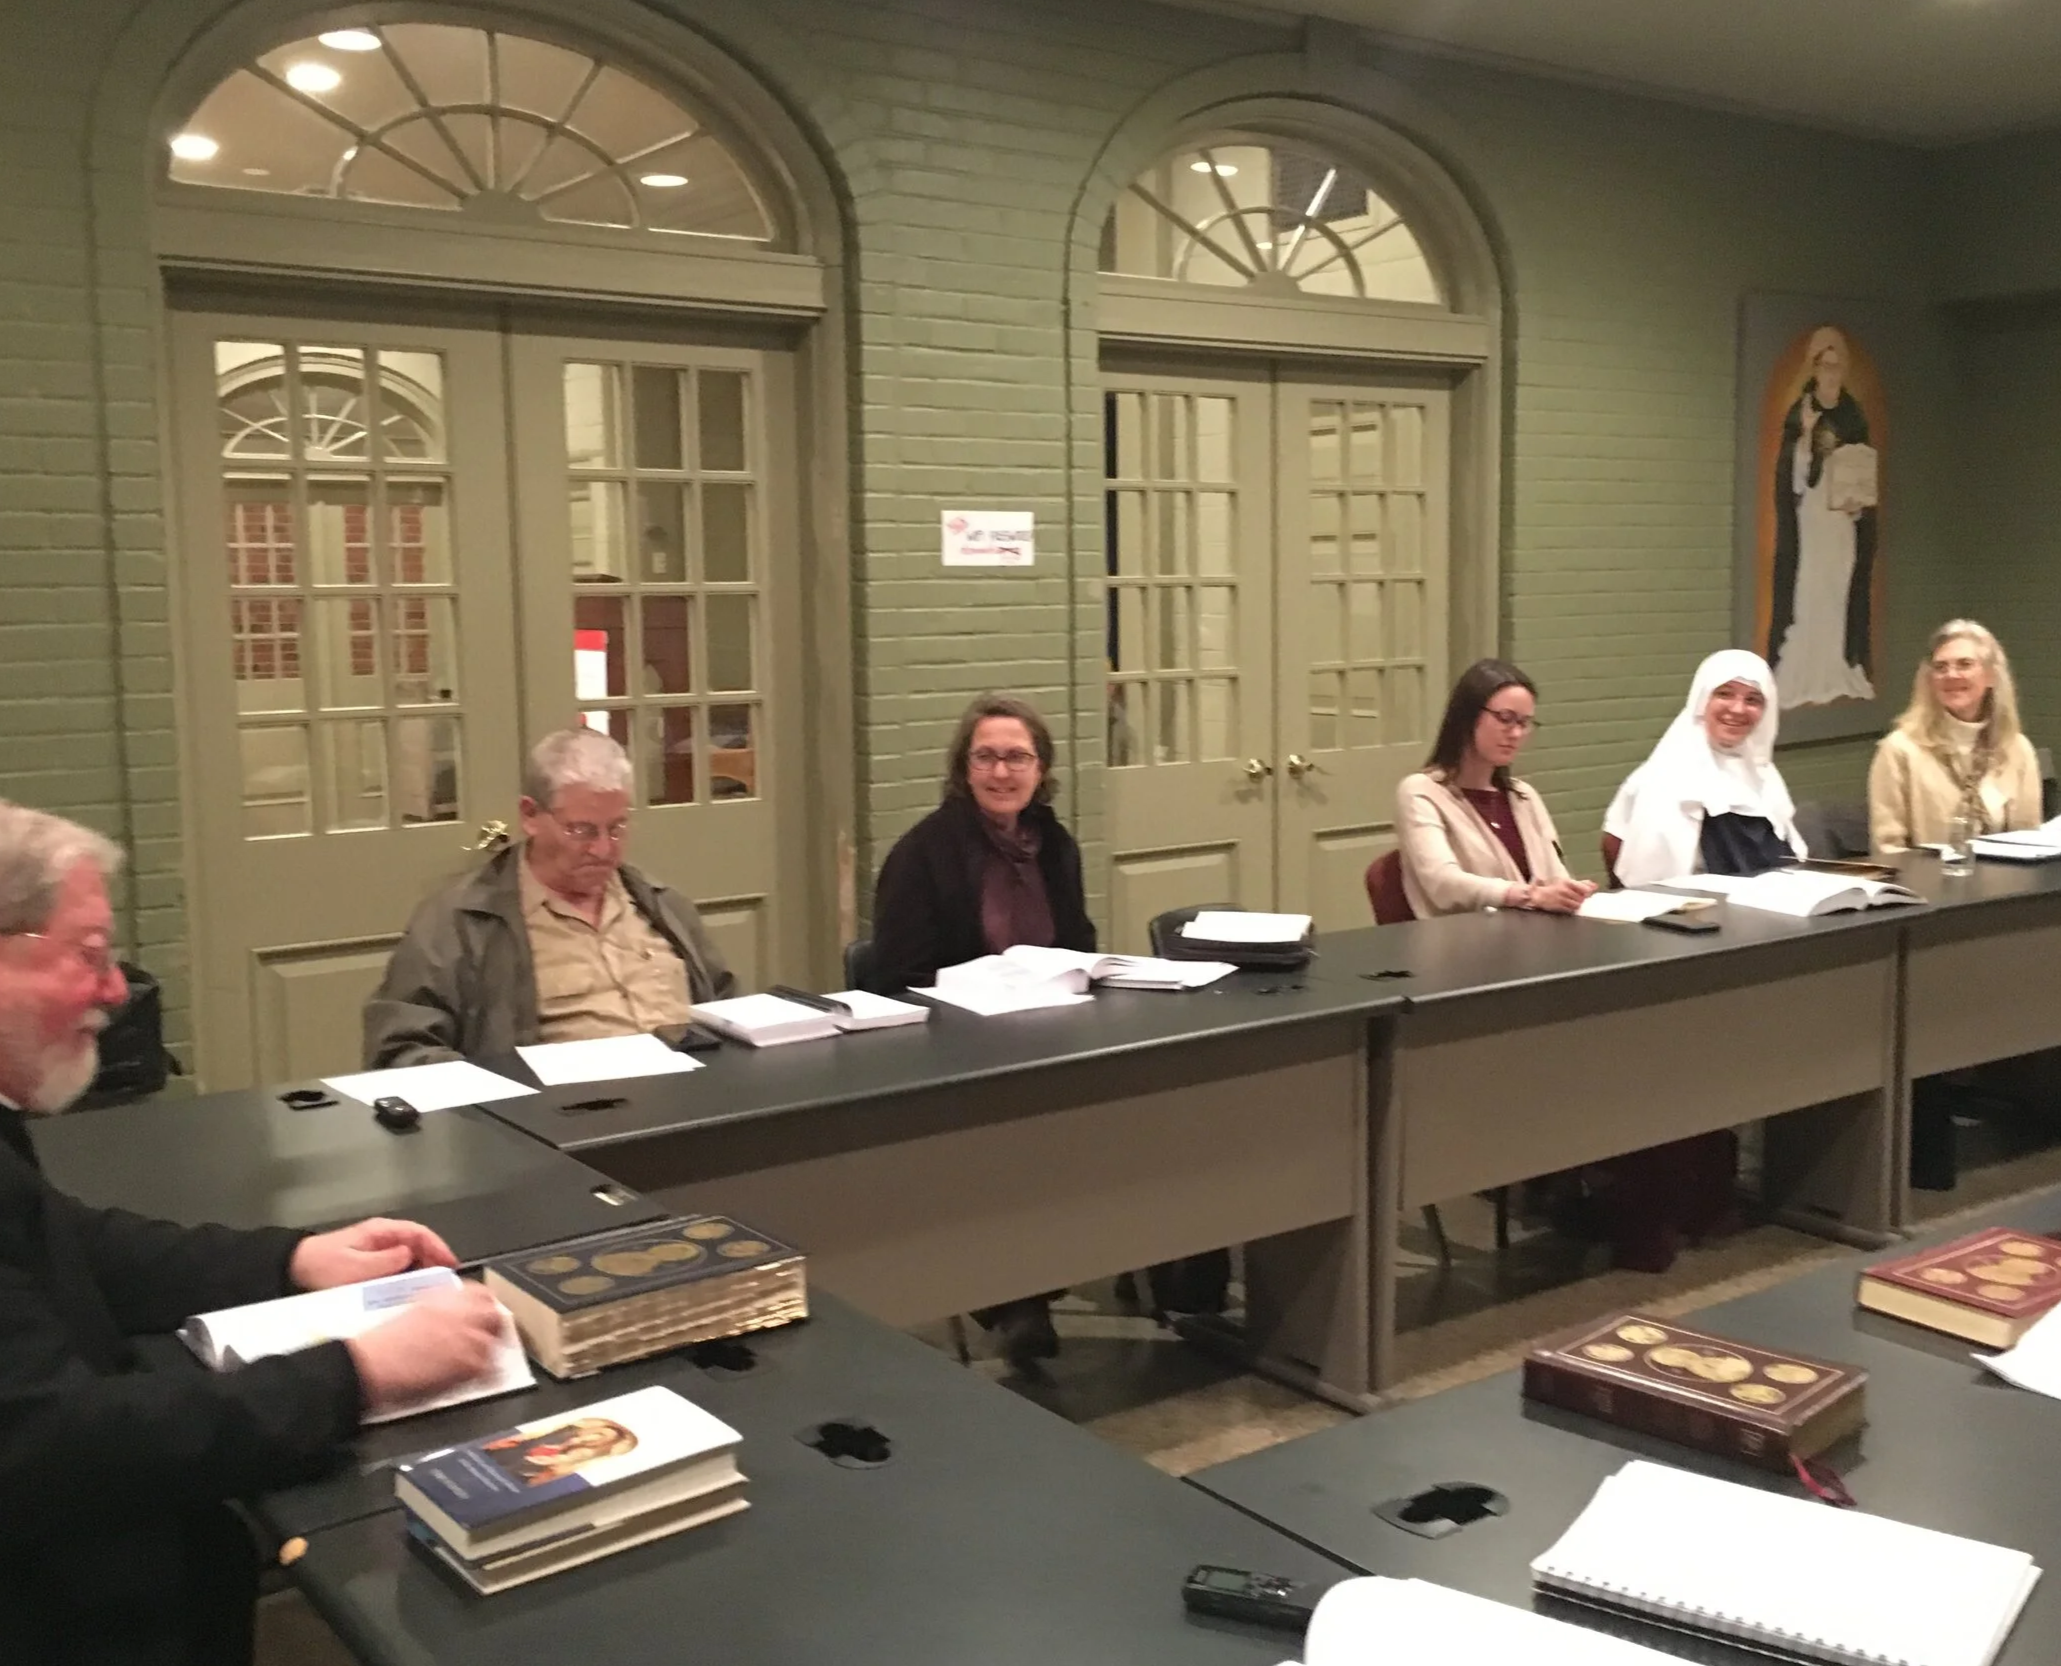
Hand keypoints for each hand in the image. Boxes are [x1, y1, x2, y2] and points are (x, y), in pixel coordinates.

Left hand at [290, 1217, 458, 1289]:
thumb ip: (384, 1261)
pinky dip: (406, 1281)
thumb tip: (410, 1256)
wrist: (291, 1271)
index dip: (439, 1248)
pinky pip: (396, 1272)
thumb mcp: (354, 1266)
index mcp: (381, 1232)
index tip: (451, 1266)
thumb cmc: (322, 1266)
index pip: (420, 1234)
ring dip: (420, 1274)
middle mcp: (383, 1240)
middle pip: (419, 1247)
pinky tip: (408, 1296)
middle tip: (444, 1285)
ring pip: (409, 1261)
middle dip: (433, 1264)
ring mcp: (378, 1253)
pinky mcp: (371, 1268)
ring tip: (430, 1293)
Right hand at [346, 1284, 507, 1415]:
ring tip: (474, 1358)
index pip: (482, 1294)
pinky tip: (468, 1375)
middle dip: (491, 1326)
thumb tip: (453, 1312)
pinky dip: (481, 1373)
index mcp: (448, 1296)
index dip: (483, 1305)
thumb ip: (440, 1306)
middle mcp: (463, 1313)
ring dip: (486, 1349)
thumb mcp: (413, 1308)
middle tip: (485, 1337)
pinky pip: (487, 1368)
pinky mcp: (470, 1364)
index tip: (482, 1313)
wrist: (372, 1364)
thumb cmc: (383, 1342)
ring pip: (494, 1342)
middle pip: (494, 1315)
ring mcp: (470, 1338)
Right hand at [1527, 878, 1594, 913]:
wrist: (1539, 895)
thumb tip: (1595, 885)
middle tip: (1576, 898)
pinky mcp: (1558, 906)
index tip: (1587, 893)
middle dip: (1581, 899)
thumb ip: (1582, 884)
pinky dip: (1571, 909)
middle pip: (1582, 897)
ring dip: (1576, 904)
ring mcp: (1561, 898)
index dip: (1588, 892)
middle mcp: (1565, 889)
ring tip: (1571, 902)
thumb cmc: (1555, 889)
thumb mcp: (1568, 883)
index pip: (1584, 888)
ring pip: (1577, 904)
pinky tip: (1568, 906)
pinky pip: (1571, 910)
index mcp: (1568, 882)